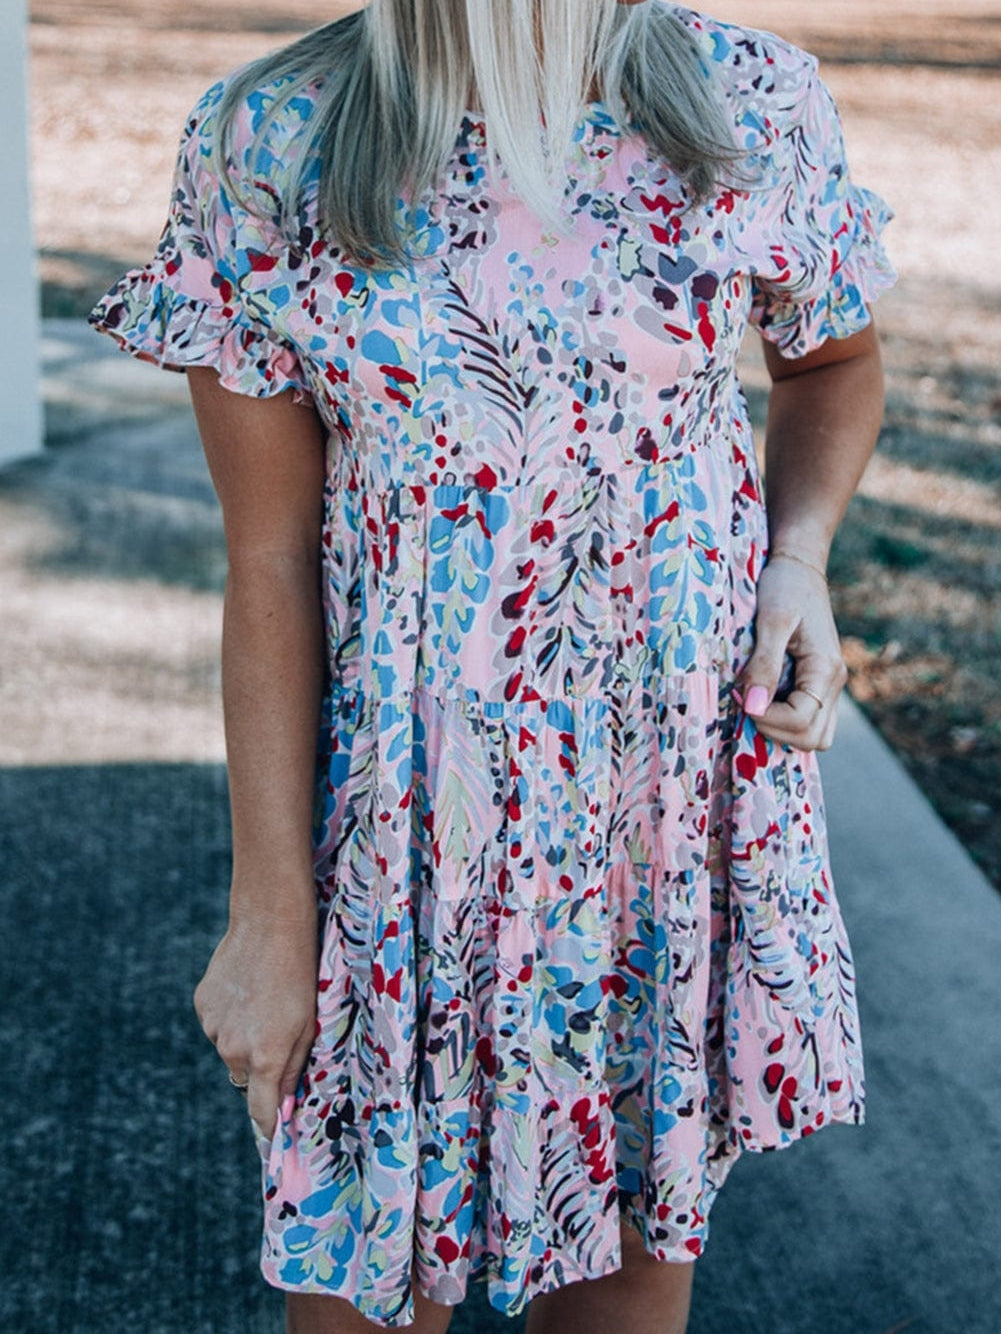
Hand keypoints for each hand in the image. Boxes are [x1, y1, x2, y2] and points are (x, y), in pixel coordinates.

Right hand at [193, 903, 318, 1140]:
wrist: (269, 923)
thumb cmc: (301, 973)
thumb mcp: (309, 1022)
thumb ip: (295, 1067)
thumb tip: (285, 1104)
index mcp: (265, 1057)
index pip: (262, 1112)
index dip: (269, 1131)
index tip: (273, 1149)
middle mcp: (233, 1049)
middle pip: (248, 1077)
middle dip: (262, 1066)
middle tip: (280, 1032)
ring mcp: (213, 1027)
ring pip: (231, 1048)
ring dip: (245, 1037)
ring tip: (264, 1000)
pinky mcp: (202, 1005)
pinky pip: (218, 1023)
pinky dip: (231, 1015)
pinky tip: (247, 988)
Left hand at [738, 554, 847, 751]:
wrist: (799, 566)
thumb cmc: (784, 586)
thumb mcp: (771, 621)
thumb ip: (764, 664)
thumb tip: (754, 706)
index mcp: (826, 668)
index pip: (802, 720)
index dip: (767, 719)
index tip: (742, 698)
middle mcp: (834, 682)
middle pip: (813, 738)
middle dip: (775, 730)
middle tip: (747, 704)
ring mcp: (829, 684)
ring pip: (815, 734)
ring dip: (782, 729)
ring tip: (755, 703)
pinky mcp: (818, 681)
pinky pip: (810, 718)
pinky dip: (786, 720)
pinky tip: (763, 699)